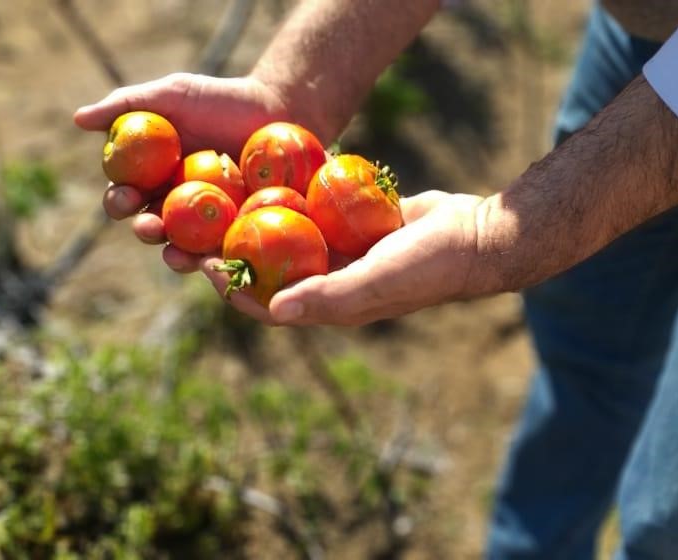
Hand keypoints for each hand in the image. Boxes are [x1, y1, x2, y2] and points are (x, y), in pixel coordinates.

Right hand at [74, 73, 293, 270]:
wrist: (280, 109)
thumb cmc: (222, 99)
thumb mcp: (174, 94)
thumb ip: (128, 104)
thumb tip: (78, 119)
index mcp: (152, 176)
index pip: (125, 195)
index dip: (119, 200)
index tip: (125, 196)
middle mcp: (174, 203)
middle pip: (149, 226)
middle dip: (144, 230)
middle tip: (149, 226)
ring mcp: (206, 222)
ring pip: (182, 247)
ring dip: (174, 256)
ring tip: (177, 255)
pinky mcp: (237, 232)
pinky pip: (222, 252)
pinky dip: (215, 261)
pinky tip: (216, 264)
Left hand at [198, 190, 491, 325]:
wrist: (476, 233)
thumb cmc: (428, 264)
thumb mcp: (377, 279)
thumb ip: (329, 295)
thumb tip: (275, 308)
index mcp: (333, 305)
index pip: (271, 306)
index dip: (235, 291)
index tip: (205, 266)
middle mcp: (333, 280)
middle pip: (272, 270)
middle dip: (235, 254)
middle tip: (202, 230)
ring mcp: (344, 250)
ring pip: (289, 238)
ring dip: (258, 222)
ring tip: (227, 196)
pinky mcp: (355, 222)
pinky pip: (316, 210)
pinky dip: (294, 197)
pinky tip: (269, 173)